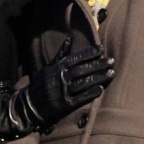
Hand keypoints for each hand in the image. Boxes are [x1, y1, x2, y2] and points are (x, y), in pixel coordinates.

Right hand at [0, 38, 114, 138]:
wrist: (31, 103)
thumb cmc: (41, 83)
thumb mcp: (49, 66)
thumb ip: (61, 54)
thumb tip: (70, 40)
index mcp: (57, 68)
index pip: (75, 58)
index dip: (88, 53)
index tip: (101, 48)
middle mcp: (61, 78)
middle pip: (82, 70)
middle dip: (98, 64)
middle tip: (111, 60)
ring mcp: (63, 91)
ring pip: (84, 83)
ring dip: (98, 77)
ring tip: (112, 72)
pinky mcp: (66, 104)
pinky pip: (81, 98)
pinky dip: (91, 93)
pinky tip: (101, 89)